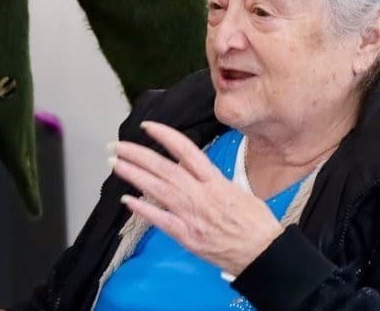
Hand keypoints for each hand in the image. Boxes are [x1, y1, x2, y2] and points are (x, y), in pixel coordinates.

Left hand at [110, 121, 282, 275]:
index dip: (164, 135)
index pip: (185, 150)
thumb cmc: (255, 223)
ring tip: (115, 164)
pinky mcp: (187, 235)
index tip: (146, 127)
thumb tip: (194, 170)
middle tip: (117, 145)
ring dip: (133, 174)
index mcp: (214, 180)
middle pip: (163, 167)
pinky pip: (160, 219)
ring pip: (157, 188)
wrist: (263, 253)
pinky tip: (126, 200)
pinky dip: (143, 209)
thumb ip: (213, 179)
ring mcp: (192, 214)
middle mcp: (200, 193)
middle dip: (137, 154)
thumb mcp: (238, 190)